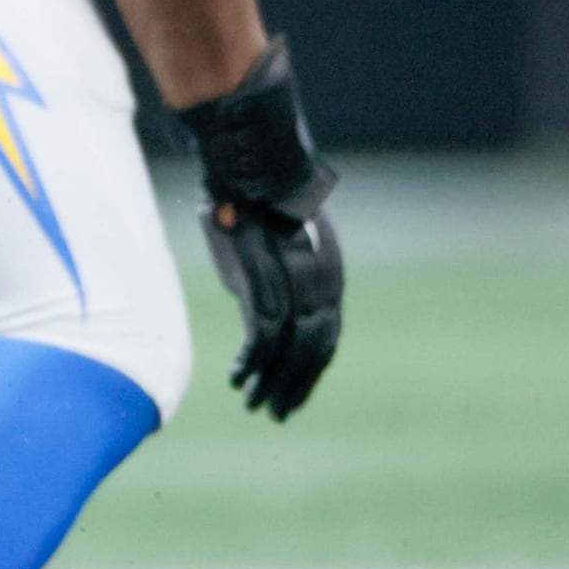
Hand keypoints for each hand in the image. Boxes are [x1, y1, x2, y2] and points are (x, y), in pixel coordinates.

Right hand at [175, 37, 342, 419]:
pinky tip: (238, 379)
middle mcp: (321, 279)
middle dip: (297, 386)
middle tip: (277, 413)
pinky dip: (252, 362)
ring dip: (274, 382)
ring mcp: (293, 279)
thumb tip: (255, 299)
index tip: (292, 394)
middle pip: (317, 349)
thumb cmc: (253, 189)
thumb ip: (274, 268)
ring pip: (293, 348)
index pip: (328, 334)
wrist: (248, 155)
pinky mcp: (264, 275)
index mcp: (329, 270)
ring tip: (256, 405)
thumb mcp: (273, 233)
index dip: (310, 370)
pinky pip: (264, 334)